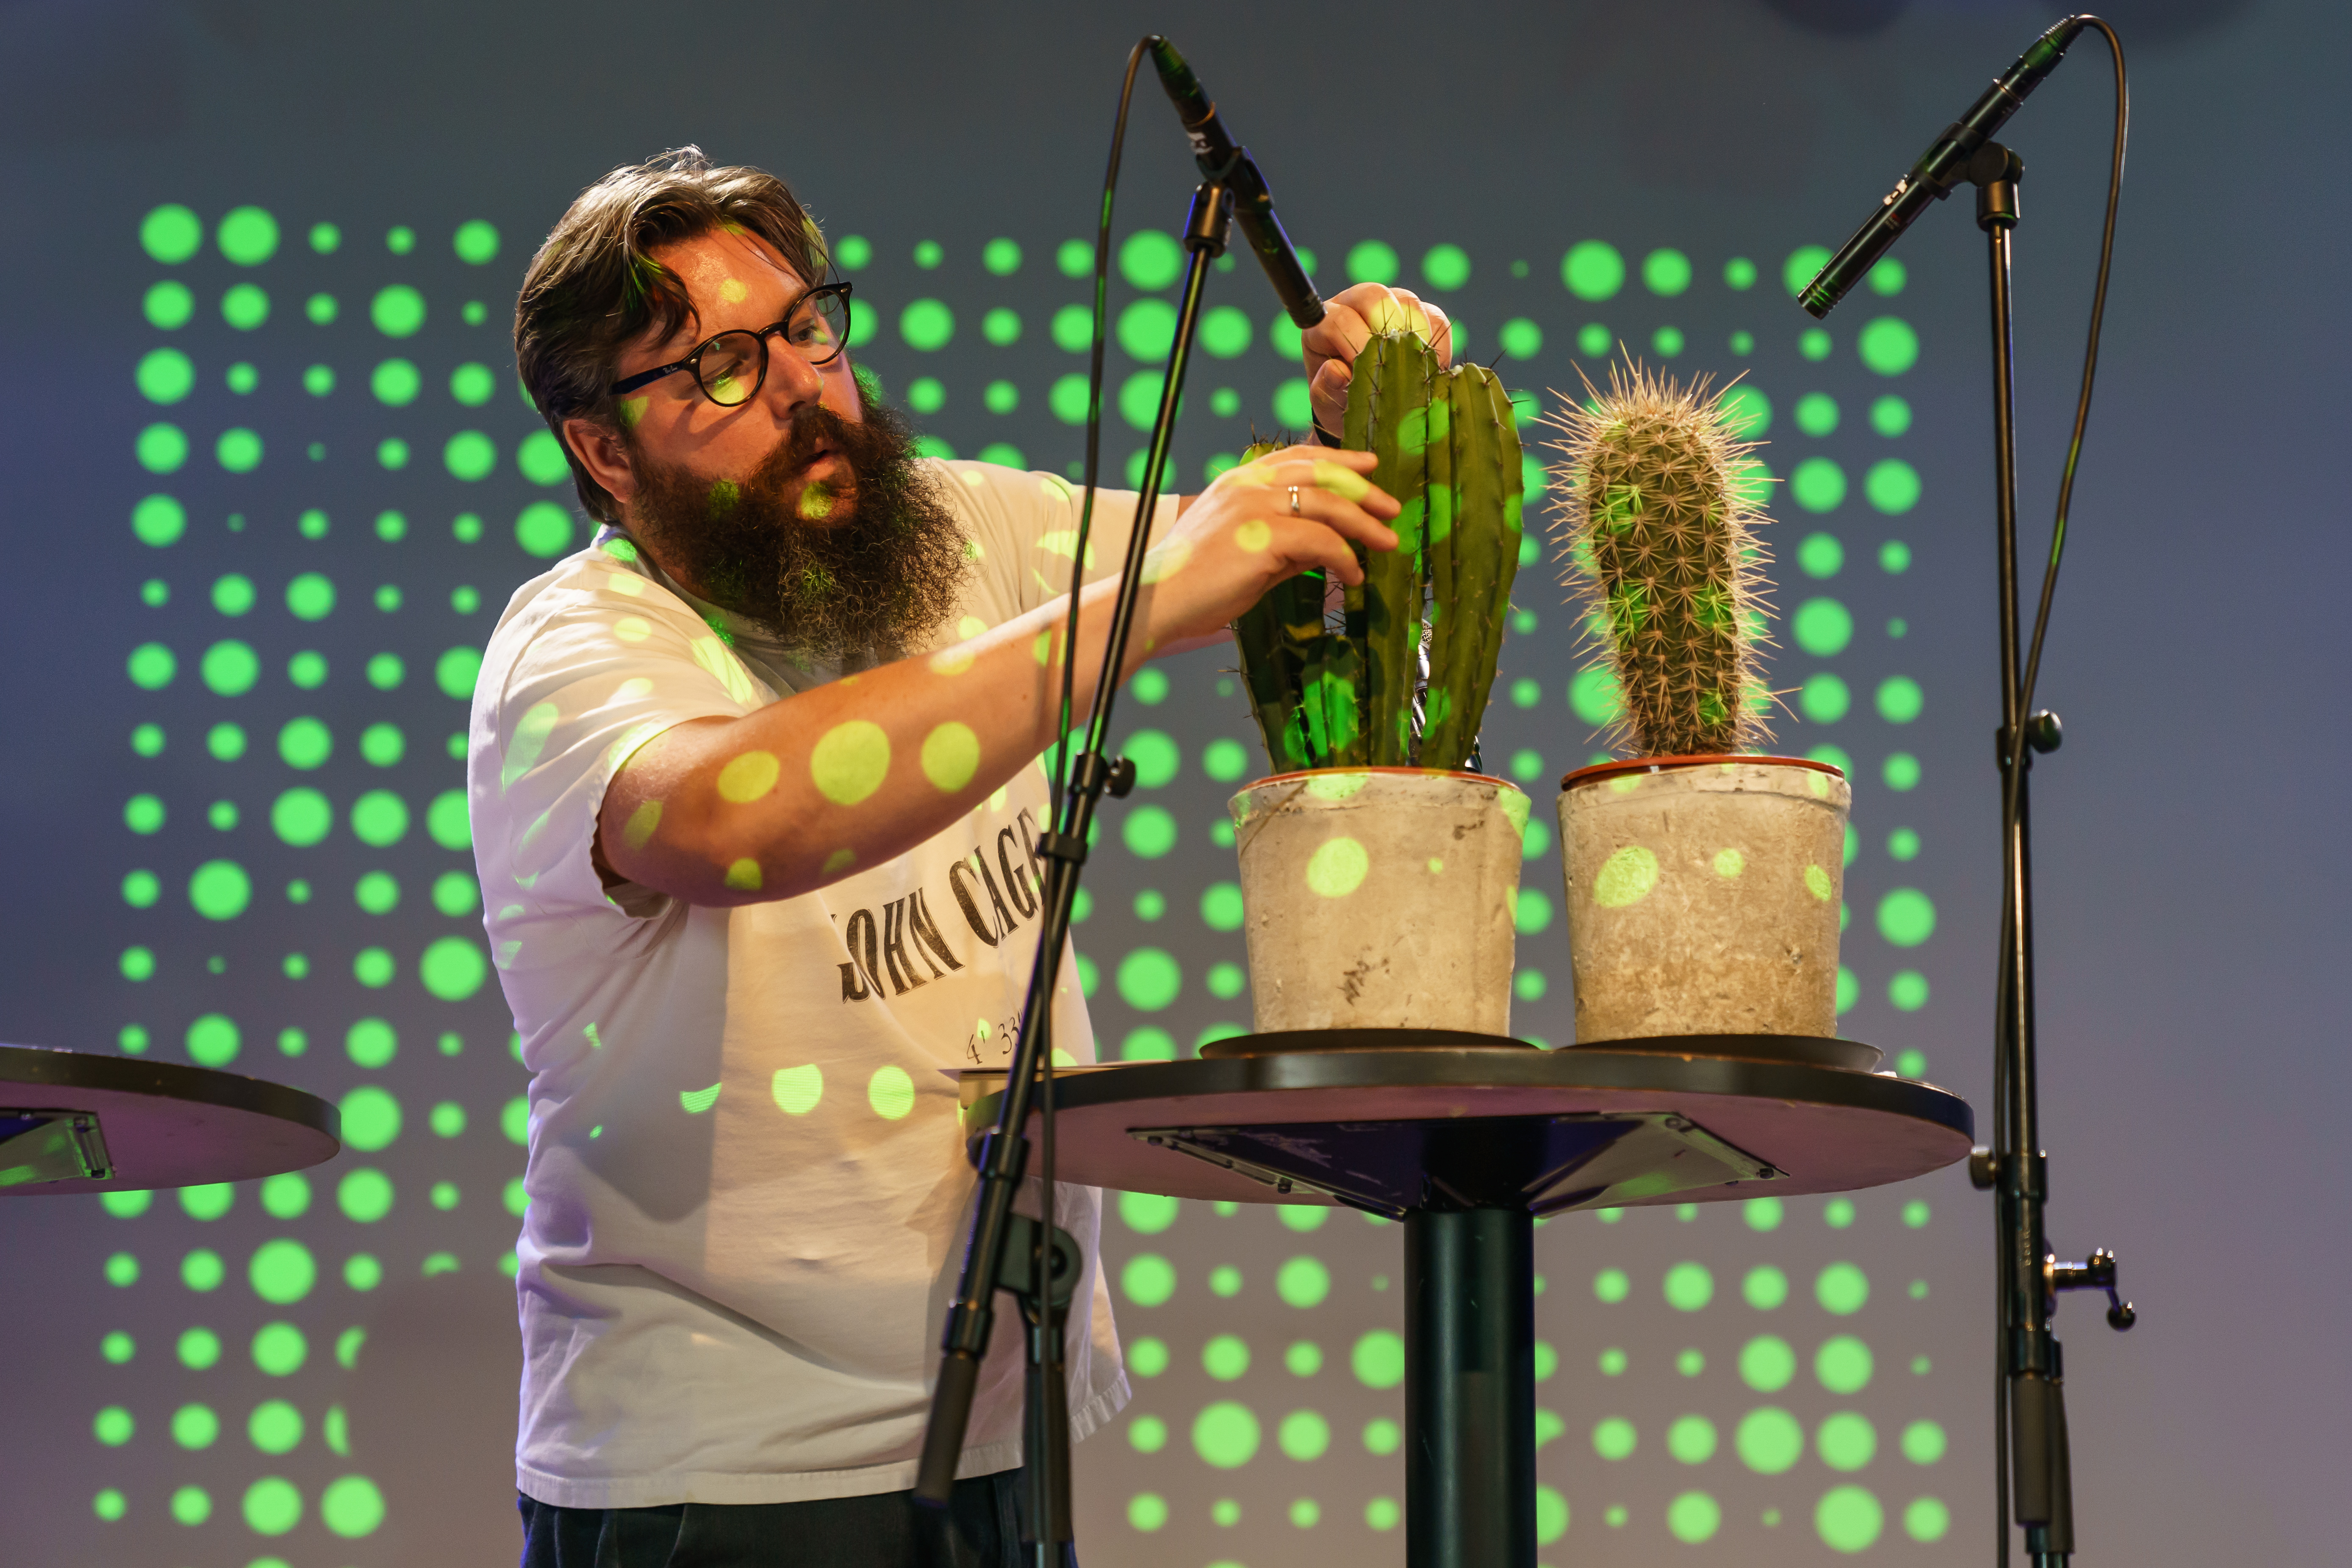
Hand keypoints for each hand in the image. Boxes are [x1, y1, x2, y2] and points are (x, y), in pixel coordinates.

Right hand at [1134, 446, 1398, 654]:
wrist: (1157, 599)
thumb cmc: (1195, 582)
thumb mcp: (1246, 551)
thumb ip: (1285, 542)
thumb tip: (1326, 546)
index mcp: (1239, 480)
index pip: (1298, 457)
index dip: (1339, 459)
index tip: (1369, 466)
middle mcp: (1248, 484)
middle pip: (1321, 474)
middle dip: (1363, 490)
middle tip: (1392, 508)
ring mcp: (1255, 506)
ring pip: (1328, 504)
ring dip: (1364, 524)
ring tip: (1388, 542)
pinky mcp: (1263, 536)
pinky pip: (1321, 541)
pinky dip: (1345, 557)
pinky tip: (1354, 575)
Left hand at [1301, 282, 1455, 437]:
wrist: (1363, 405)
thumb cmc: (1338, 399)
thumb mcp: (1325, 400)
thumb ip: (1324, 388)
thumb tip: (1336, 372)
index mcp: (1325, 322)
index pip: (1339, 320)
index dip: (1353, 343)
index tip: (1363, 373)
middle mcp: (1356, 304)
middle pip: (1374, 296)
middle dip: (1387, 329)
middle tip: (1393, 364)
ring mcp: (1391, 305)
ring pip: (1409, 303)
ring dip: (1416, 337)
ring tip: (1415, 371)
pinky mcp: (1421, 315)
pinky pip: (1436, 320)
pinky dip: (1438, 346)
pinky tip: (1431, 370)